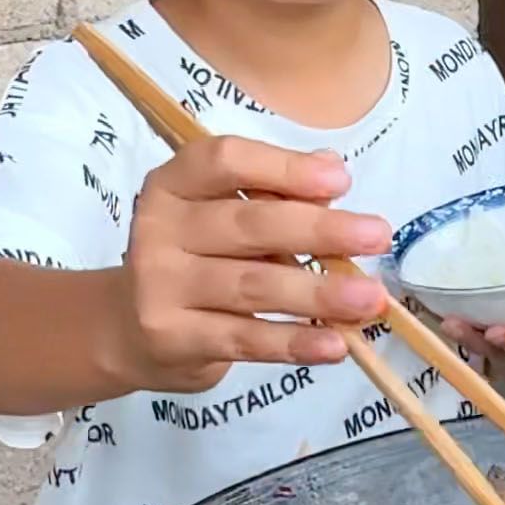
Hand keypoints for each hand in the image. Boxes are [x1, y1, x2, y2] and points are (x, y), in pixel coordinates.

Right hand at [118, 137, 391, 389]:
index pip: (226, 161)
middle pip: (249, 224)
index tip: (341, 180)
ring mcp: (160, 285)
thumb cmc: (194, 261)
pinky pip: (244, 338)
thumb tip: (332, 170)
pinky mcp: (172, 337)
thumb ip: (273, 195)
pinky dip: (295, 342)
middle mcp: (159, 228)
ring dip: (319, 292)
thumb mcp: (222, 217)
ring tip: (370, 299)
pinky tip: (335, 344)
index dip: (284, 168)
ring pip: (253, 285)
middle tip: (377, 236)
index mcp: (174, 183)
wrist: (126, 330)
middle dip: (321, 230)